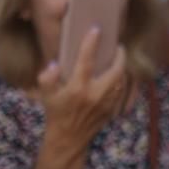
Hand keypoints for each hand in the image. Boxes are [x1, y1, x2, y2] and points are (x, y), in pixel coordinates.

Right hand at [36, 30, 129, 154]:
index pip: (87, 61)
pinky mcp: (113, 108)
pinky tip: (118, 75)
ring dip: (122, 68)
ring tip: (119, 59)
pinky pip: (122, 91)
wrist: (69, 138)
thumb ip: (47, 78)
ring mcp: (107, 102)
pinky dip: (122, 80)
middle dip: (120, 56)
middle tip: (118, 46)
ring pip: (122, 80)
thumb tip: (55, 64)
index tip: (96, 30)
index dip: (91, 43)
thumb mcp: (45, 95)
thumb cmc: (56, 114)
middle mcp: (96, 94)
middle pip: (117, 70)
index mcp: (78, 88)